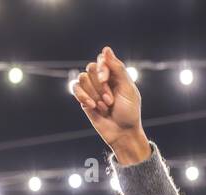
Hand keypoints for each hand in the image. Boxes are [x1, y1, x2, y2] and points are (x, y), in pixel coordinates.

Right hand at [72, 46, 148, 163]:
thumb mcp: (128, 89)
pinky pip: (75, 88)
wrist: (123, 134)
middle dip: (100, 85)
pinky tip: (93, 106)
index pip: (102, 60)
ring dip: (94, 94)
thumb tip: (106, 49)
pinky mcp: (84, 99)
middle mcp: (103, 80)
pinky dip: (83, 96)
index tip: (105, 79)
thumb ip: (118, 69)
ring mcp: (92, 89)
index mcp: (115, 75)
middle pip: (91, 68)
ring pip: (82, 78)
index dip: (101, 68)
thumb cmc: (129, 113)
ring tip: (105, 107)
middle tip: (110, 100)